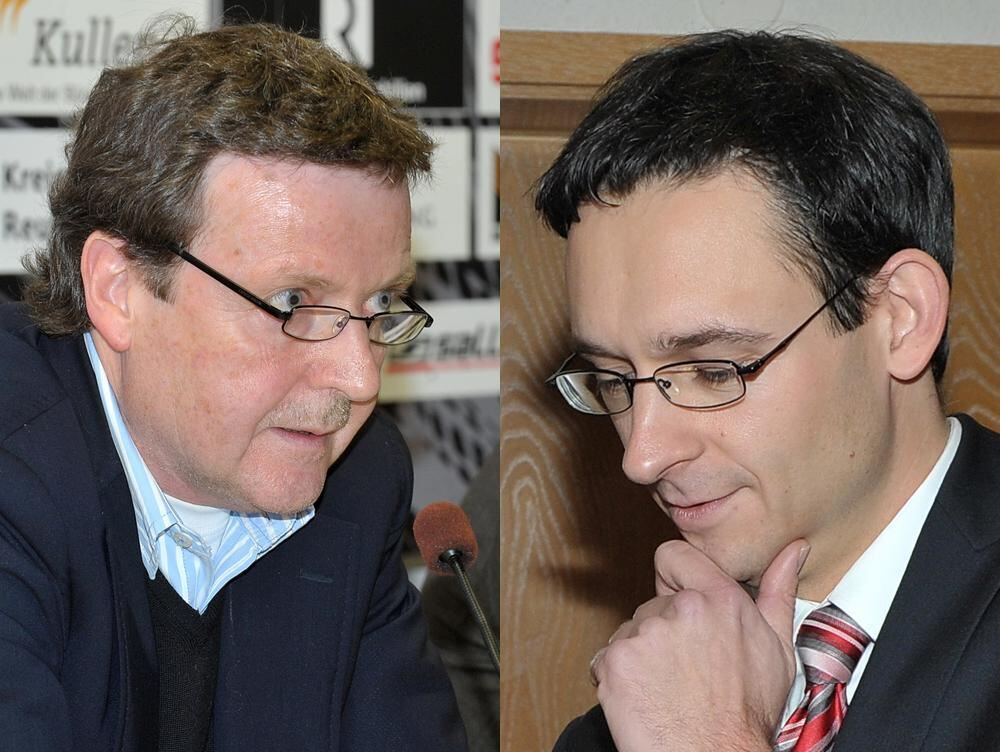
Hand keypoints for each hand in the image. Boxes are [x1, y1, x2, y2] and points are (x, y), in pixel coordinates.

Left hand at [590, 539, 807, 751]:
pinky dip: (618, 678)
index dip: (672, 579)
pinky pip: (606, 659)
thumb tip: (793, 550)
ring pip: (631, 633)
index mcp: (719, 599)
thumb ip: (778, 592)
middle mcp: (680, 609)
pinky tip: (645, 697)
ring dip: (641, 655)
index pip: (672, 556)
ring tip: (667, 686)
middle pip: (652, 605)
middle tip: (685, 668)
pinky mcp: (616, 661)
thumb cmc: (747, 715)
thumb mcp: (776, 650)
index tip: (678, 602)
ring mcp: (644, 634)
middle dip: (663, 631)